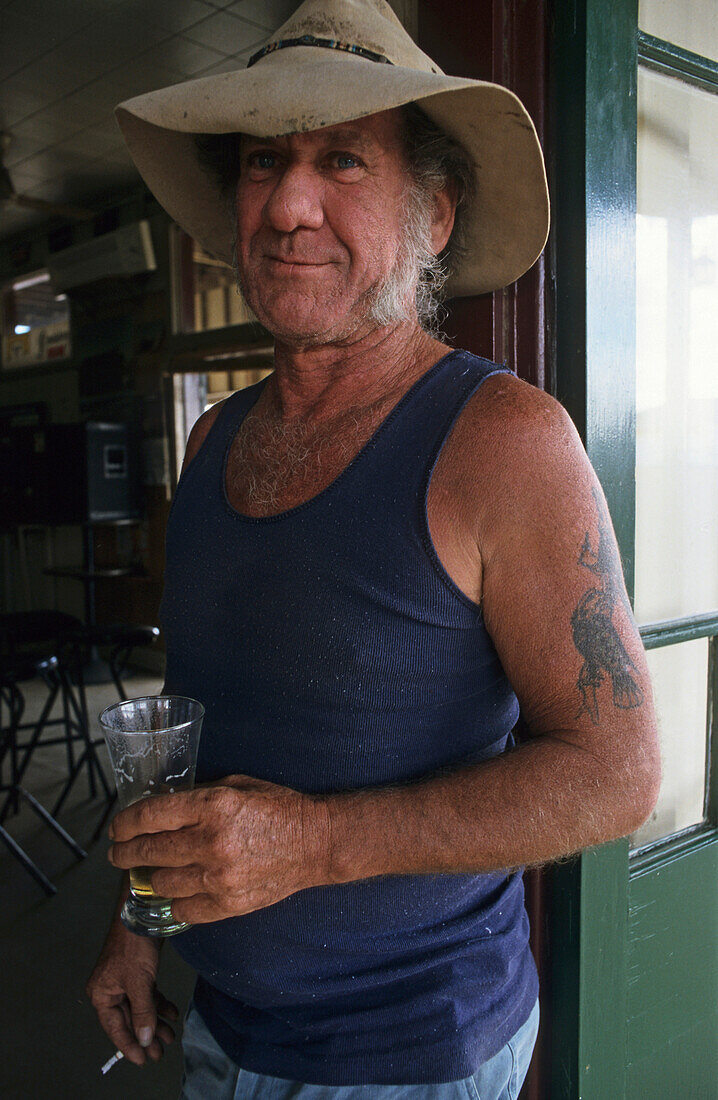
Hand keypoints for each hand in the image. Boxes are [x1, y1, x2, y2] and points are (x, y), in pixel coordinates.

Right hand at [86, 923, 178, 1065]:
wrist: (144, 915)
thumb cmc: (134, 946)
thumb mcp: (140, 983)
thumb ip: (143, 1012)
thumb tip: (144, 1039)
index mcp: (102, 994)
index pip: (115, 1028)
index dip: (129, 1045)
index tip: (143, 1060)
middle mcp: (111, 989)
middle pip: (129, 1020)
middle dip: (146, 1036)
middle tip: (161, 1052)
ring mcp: (125, 981)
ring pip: (141, 1008)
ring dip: (155, 1022)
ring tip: (170, 1036)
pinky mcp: (138, 973)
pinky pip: (148, 995)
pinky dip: (159, 1004)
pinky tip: (172, 1013)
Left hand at [108, 776, 330, 923]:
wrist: (315, 843)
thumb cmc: (277, 808)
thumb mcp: (236, 786)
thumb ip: (198, 798)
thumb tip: (160, 810)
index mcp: (212, 806)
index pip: (150, 816)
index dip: (124, 823)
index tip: (116, 828)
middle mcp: (211, 842)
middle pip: (149, 851)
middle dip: (125, 852)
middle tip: (118, 854)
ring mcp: (219, 877)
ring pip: (161, 883)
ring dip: (151, 877)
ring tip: (151, 871)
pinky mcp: (228, 904)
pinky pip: (183, 909)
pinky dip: (175, 901)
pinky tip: (177, 891)